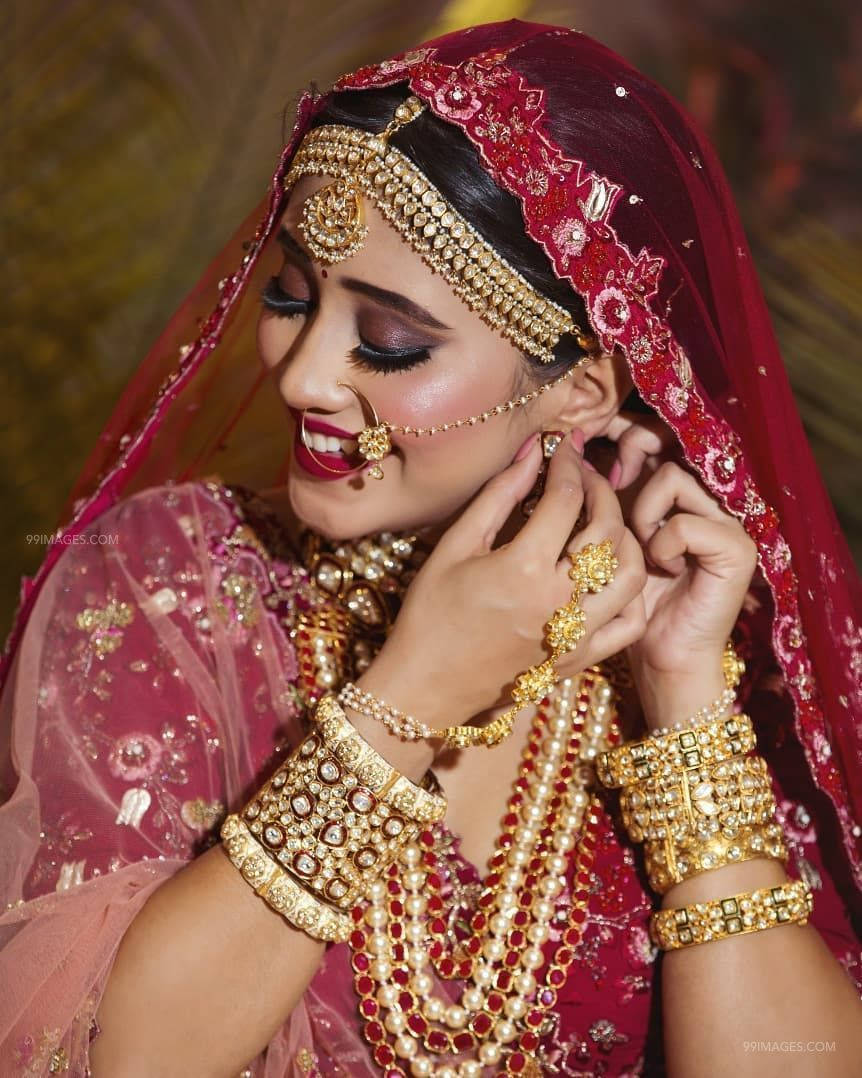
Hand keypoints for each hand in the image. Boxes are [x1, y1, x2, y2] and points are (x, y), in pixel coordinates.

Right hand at [360, 430, 646, 730]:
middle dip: (601, 489)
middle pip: (607, 529)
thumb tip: (532, 455)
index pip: (565, 499)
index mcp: (523, 569)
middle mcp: (559, 602)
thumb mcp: (455, 547)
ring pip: (631, 572)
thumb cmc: (431, 615)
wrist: (427, 686)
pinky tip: (612, 571)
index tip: (565, 448)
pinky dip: (631, 590)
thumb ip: (498, 497)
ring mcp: (576, 635)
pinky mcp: (581, 659)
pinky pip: (630, 621)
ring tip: (603, 519)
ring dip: (625, 535)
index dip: (568, 464)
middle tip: (586, 474)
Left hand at [604, 411, 757, 726]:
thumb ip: (602, 496)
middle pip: (667, 445)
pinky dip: (662, 545)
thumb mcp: (608, 539)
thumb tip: (572, 452)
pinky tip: (663, 568)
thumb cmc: (627, 602)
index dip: (626, 431)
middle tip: (613, 480)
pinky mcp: (736, 548)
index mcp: (677, 493)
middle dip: (631, 453)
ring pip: (671, 478)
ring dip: (642, 511)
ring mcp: (726, 520)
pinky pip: (683, 523)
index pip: (659, 437)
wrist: (661, 657)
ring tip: (641, 545)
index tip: (592, 439)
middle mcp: (707, 499)